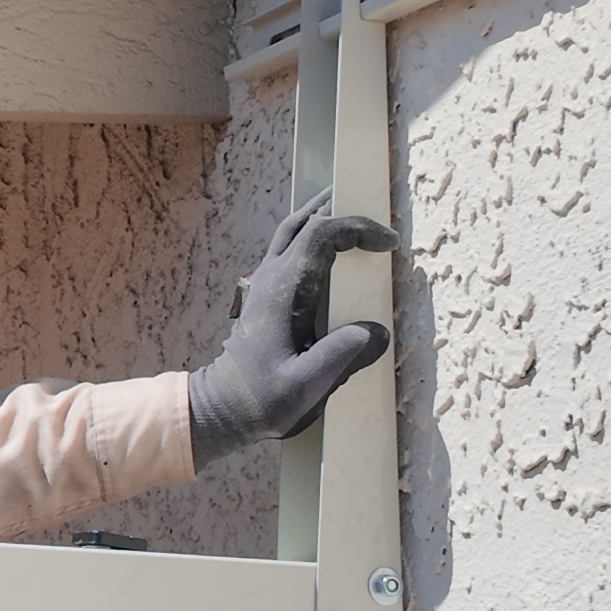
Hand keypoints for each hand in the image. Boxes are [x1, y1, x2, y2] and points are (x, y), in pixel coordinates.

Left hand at [188, 189, 396, 468]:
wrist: (222, 408)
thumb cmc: (262, 400)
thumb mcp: (305, 386)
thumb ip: (339, 357)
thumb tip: (376, 330)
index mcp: (284, 290)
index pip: (322, 235)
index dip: (358, 228)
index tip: (389, 244)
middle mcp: (271, 277)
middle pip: (304, 222)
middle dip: (341, 209)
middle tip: (374, 203)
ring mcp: (263, 283)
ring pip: (291, 231)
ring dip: (322, 217)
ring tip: (351, 209)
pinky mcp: (263, 294)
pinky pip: (288, 249)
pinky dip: (312, 236)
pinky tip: (330, 248)